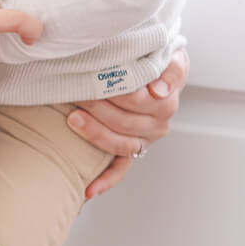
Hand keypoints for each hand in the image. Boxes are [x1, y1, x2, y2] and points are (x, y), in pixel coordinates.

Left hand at [68, 46, 187, 199]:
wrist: (161, 70)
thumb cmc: (159, 58)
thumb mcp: (171, 55)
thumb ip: (171, 69)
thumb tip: (159, 91)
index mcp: (167, 101)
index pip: (136, 99)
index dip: (113, 91)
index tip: (92, 80)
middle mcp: (159, 123)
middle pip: (124, 120)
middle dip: (96, 106)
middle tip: (73, 91)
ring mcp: (146, 140)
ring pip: (120, 143)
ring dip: (94, 133)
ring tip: (72, 119)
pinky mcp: (134, 150)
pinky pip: (121, 168)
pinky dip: (106, 180)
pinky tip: (89, 190)